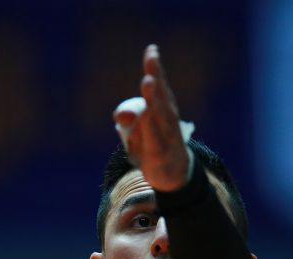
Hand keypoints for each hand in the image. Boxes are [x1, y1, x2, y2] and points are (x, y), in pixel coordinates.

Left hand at [114, 45, 189, 191]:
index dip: (155, 68)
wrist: (173, 175)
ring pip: (161, 115)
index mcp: (163, 109)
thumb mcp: (137, 130)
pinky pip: (156, 140)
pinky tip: (148, 116)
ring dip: (154, 98)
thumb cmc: (154, 146)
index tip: (152, 48)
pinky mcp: (162, 154)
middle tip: (152, 57)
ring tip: (148, 82)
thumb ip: (128, 117)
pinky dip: (151, 128)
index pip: (159, 86)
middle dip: (156, 76)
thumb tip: (119, 117)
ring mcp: (168, 137)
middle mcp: (169, 119)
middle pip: (162, 95)